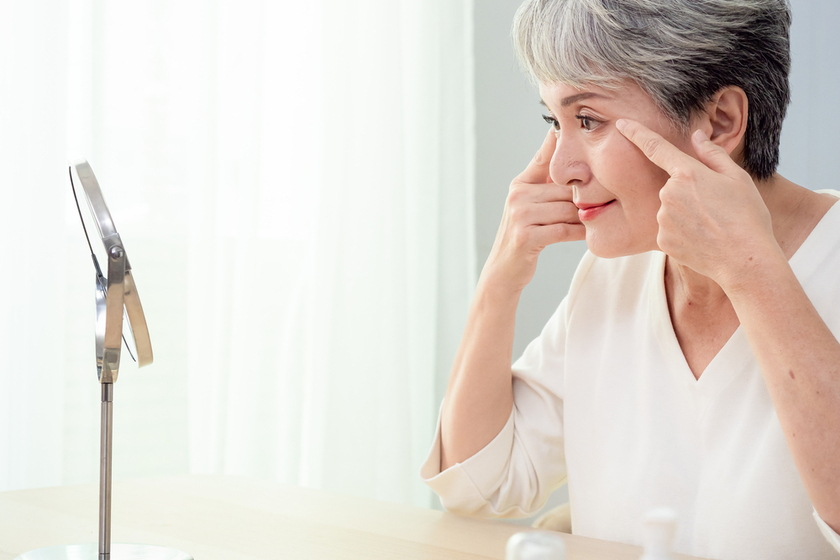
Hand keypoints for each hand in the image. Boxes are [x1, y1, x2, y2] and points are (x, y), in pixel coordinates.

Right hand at [483, 128, 584, 292]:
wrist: (504, 270)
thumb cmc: (524, 234)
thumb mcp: (529, 204)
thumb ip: (544, 179)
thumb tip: (558, 143)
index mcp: (520, 184)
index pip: (544, 157)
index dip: (559, 141)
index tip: (574, 126)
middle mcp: (518, 195)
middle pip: (565, 189)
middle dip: (584, 196)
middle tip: (610, 194)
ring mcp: (519, 215)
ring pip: (567, 210)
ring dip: (584, 217)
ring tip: (600, 217)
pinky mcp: (525, 236)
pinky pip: (563, 230)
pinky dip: (578, 233)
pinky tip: (588, 234)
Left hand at [616, 119, 778, 287]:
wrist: (744, 260)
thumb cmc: (747, 216)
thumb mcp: (737, 178)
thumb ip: (712, 154)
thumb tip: (697, 136)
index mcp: (688, 173)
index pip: (655, 147)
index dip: (635, 133)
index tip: (620, 124)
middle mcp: (669, 194)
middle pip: (672, 185)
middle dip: (689, 192)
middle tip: (716, 207)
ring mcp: (663, 218)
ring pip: (670, 208)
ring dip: (686, 213)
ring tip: (712, 225)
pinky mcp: (661, 239)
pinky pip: (669, 229)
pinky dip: (683, 231)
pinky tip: (702, 239)